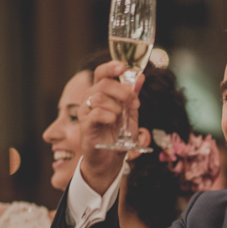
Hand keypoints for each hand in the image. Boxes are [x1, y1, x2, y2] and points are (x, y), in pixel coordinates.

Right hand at [78, 61, 144, 193]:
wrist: (111, 160)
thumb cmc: (119, 137)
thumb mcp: (131, 114)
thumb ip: (133, 96)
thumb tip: (141, 77)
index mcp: (100, 94)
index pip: (101, 73)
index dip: (110, 67)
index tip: (123, 67)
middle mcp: (89, 100)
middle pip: (102, 84)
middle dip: (122, 91)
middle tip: (133, 102)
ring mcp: (85, 113)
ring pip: (98, 98)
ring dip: (116, 106)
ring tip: (121, 117)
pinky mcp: (85, 127)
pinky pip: (95, 114)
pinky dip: (109, 116)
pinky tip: (114, 122)